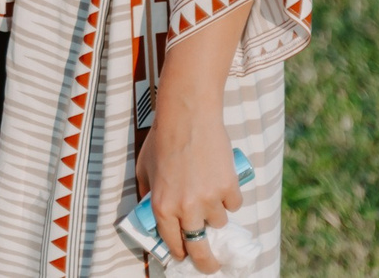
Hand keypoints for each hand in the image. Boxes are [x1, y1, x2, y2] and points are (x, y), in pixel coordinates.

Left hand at [134, 100, 241, 272]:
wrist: (187, 116)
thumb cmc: (162, 140)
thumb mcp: (144, 170)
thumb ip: (148, 196)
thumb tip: (153, 217)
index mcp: (161, 206)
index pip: (173, 244)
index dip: (181, 253)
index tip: (186, 255)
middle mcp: (185, 209)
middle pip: (200, 249)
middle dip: (207, 263)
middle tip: (212, 265)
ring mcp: (209, 200)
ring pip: (218, 223)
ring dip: (215, 213)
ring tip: (206, 188)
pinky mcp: (229, 188)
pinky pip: (234, 204)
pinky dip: (229, 197)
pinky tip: (220, 178)